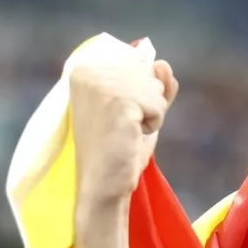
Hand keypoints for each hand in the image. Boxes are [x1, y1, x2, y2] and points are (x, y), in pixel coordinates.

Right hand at [70, 40, 179, 210]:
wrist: (103, 183)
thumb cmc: (117, 148)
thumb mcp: (138, 106)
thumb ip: (153, 82)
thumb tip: (163, 65)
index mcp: (85, 69)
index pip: (136, 64)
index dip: (137, 95)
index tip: (117, 116)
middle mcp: (89, 71)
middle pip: (147, 74)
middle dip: (145, 104)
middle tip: (121, 127)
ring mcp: (102, 84)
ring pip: (155, 88)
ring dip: (150, 114)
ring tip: (125, 131)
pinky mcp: (119, 99)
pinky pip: (158, 104)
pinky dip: (153, 123)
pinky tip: (131, 136)